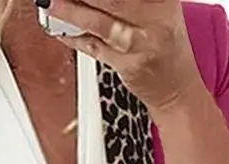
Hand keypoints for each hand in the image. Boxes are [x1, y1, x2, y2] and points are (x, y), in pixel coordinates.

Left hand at [40, 0, 203, 113]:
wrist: (177, 89)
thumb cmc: (163, 46)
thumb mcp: (158, 12)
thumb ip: (127, 2)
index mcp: (164, 0)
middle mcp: (157, 18)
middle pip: (114, 0)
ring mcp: (144, 44)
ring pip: (103, 24)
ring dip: (74, 14)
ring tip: (52, 4)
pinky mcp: (130, 66)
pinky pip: (96, 49)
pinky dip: (75, 38)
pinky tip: (59, 30)